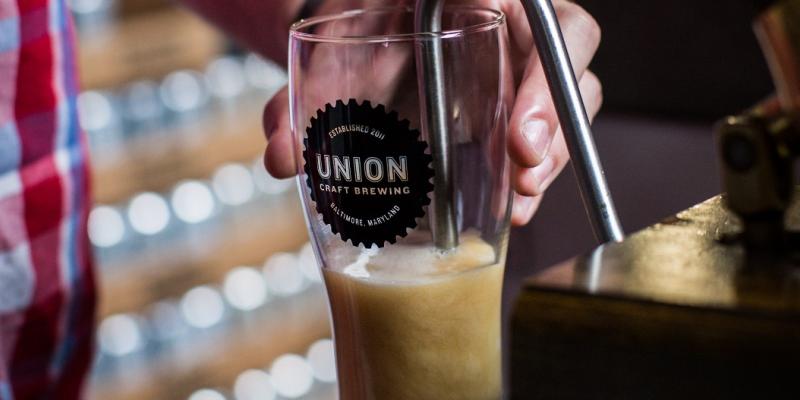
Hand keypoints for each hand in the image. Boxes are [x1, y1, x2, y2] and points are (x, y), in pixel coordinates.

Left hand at [262, 0, 602, 225]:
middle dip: (554, 113)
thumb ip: (302, 96)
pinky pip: (552, 135)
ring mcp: (521, 69)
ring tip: (523, 195)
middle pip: (568, 55)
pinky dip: (538, 173)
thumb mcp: (327, 57)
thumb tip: (282, 158)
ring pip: (573, 98)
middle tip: (523, 161)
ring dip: (554, 153)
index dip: (541, 64)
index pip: (538, 11)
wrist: (359, 54)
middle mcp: (511, 27)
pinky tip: (517, 207)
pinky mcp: (519, 109)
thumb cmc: (353, 41)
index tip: (518, 123)